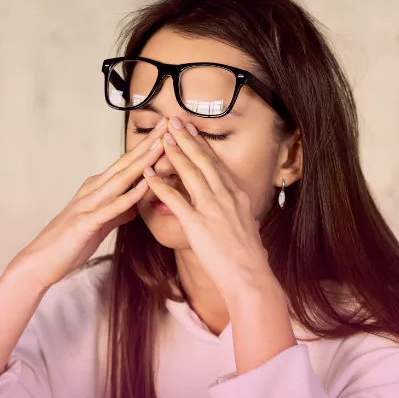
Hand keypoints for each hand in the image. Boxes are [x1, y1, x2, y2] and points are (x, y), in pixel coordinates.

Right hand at [10, 118, 168, 290]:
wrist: (41, 261)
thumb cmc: (70, 244)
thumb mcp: (100, 224)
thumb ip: (118, 212)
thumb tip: (136, 205)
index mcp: (97, 189)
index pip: (127, 165)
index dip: (147, 147)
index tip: (167, 131)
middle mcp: (92, 190)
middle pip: (126, 164)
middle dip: (148, 144)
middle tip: (170, 124)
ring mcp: (88, 205)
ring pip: (120, 180)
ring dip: (141, 163)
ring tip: (161, 146)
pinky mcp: (85, 223)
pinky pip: (111, 208)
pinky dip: (128, 196)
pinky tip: (143, 187)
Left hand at [144, 119, 279, 304]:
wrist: (250, 276)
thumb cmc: (249, 257)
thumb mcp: (247, 226)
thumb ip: (237, 212)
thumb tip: (236, 208)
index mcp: (237, 196)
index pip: (216, 164)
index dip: (202, 145)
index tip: (192, 129)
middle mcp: (226, 196)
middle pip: (203, 161)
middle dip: (188, 139)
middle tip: (174, 121)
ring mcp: (212, 208)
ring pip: (190, 173)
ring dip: (175, 153)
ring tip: (162, 138)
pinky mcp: (197, 224)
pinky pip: (174, 200)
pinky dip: (160, 185)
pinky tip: (148, 174)